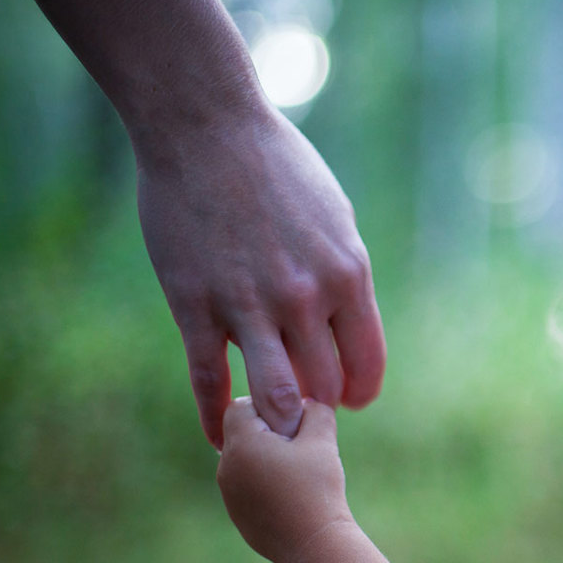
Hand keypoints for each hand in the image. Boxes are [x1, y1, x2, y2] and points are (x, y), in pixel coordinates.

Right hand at [135, 109, 386, 447]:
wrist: (206, 127)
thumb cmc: (277, 167)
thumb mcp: (335, 219)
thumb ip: (343, 276)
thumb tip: (346, 325)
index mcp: (348, 276)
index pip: (366, 366)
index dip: (357, 392)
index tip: (347, 398)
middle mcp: (305, 298)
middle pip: (324, 389)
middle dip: (317, 404)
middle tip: (303, 405)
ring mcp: (249, 305)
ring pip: (275, 397)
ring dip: (276, 418)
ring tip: (270, 423)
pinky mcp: (196, 306)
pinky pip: (209, 381)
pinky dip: (217, 417)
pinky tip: (220, 435)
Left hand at [216, 397, 352, 562]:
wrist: (314, 545)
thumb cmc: (317, 489)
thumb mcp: (323, 441)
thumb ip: (316, 411)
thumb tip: (308, 402)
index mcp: (241, 444)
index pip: (241, 405)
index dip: (268, 405)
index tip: (293, 423)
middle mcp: (226, 466)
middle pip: (241, 433)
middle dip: (268, 432)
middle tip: (300, 447)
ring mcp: (229, 493)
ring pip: (244, 460)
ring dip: (266, 458)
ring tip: (299, 473)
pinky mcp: (237, 514)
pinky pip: (247, 485)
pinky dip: (265, 483)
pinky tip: (292, 495)